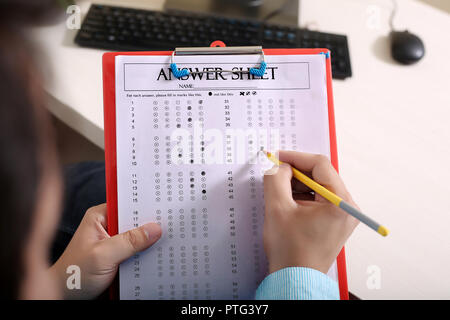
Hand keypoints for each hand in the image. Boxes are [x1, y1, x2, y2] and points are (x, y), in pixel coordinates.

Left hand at [49, 204, 161, 298]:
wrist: (68, 298)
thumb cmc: (74, 275)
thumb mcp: (102, 256)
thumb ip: (128, 241)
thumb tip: (153, 229)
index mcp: (100, 217)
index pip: (127, 204)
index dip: (144, 206)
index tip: (163, 209)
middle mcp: (108, 226)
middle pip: (135, 221)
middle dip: (149, 225)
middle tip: (168, 227)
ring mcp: (114, 242)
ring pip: (138, 237)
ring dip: (148, 242)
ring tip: (164, 243)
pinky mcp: (120, 256)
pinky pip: (138, 251)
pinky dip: (146, 255)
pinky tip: (155, 256)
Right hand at [263, 151, 358, 274]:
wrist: (295, 280)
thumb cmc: (290, 251)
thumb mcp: (278, 209)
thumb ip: (276, 179)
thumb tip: (279, 166)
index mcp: (341, 203)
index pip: (320, 165)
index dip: (296, 157)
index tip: (278, 157)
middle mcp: (348, 207)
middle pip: (321, 175)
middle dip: (296, 172)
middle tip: (275, 173)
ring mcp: (342, 215)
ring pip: (319, 186)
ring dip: (297, 184)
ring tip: (279, 190)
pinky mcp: (334, 221)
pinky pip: (318, 199)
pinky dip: (302, 195)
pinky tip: (287, 200)